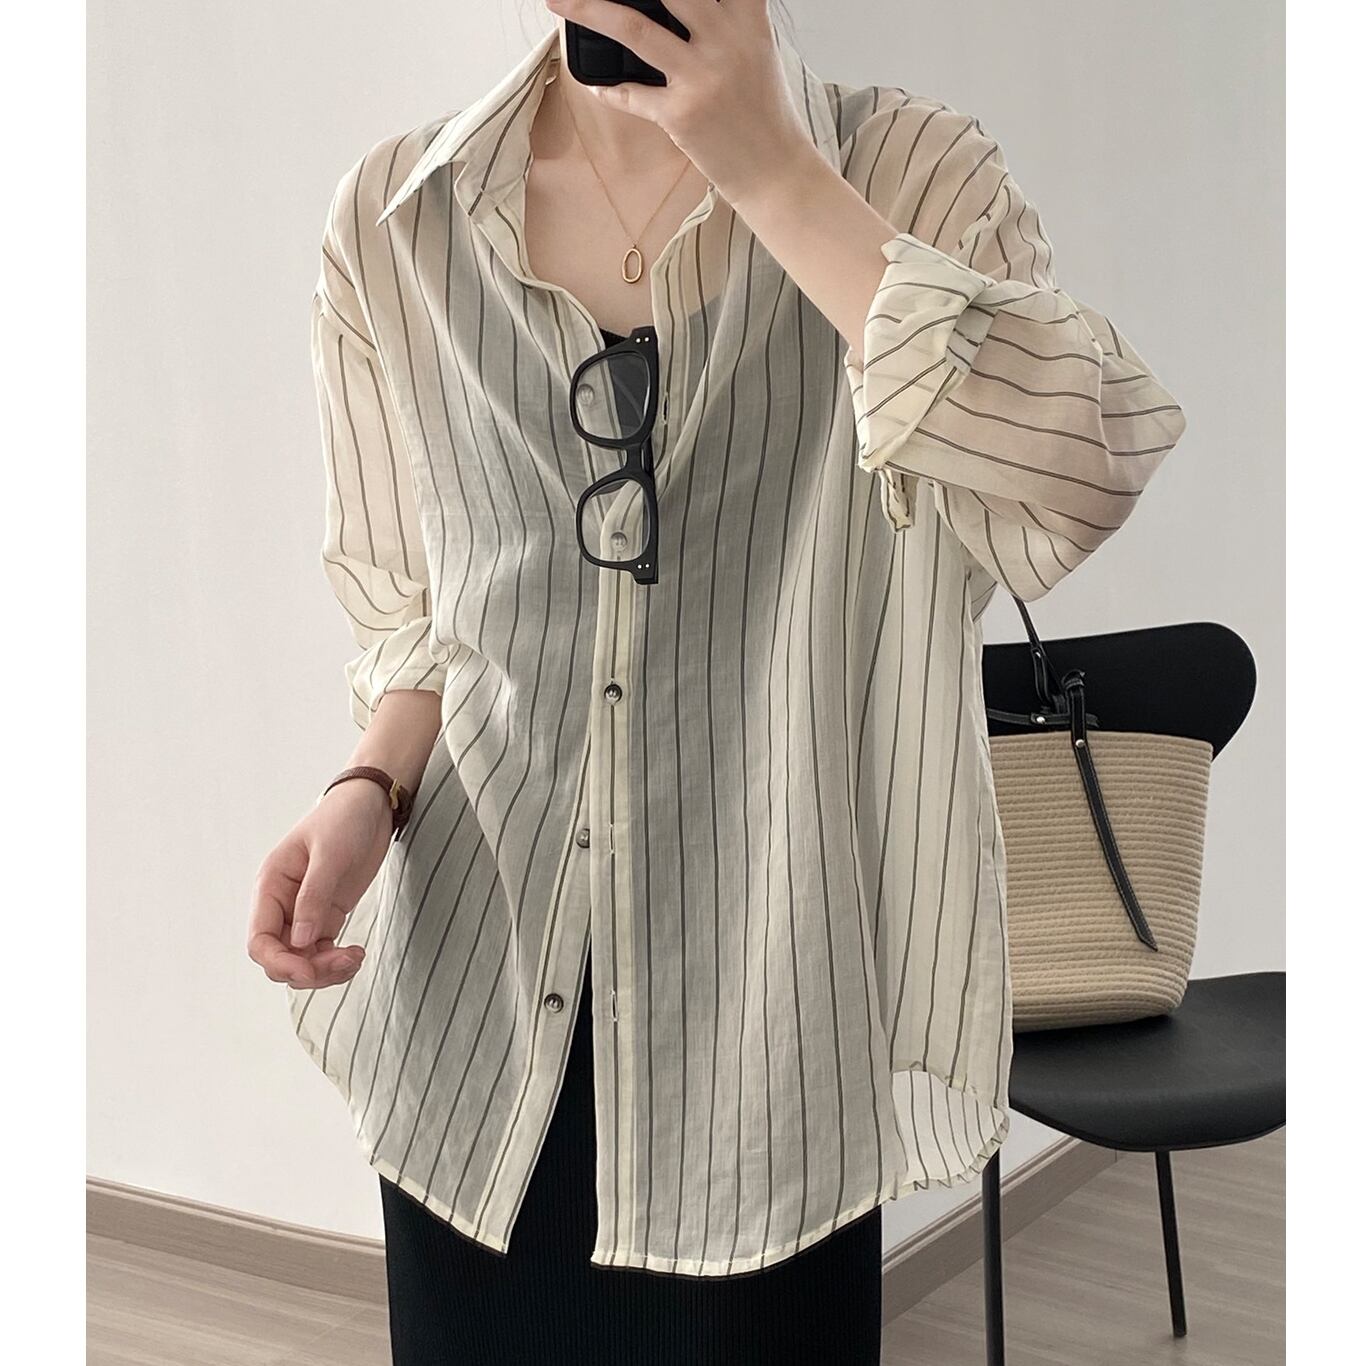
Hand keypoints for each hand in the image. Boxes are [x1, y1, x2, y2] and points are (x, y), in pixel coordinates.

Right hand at [247, 780, 393, 989]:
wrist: (370, 805)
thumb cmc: (344, 819)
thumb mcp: (329, 855)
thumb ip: (314, 898)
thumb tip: (299, 942)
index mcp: (270, 886)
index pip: (259, 940)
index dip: (279, 962)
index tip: (308, 970)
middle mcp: (282, 904)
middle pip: (280, 957)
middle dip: (308, 970)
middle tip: (343, 962)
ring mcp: (304, 912)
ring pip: (301, 959)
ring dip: (326, 970)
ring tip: (355, 958)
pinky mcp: (326, 915)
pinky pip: (321, 952)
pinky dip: (337, 961)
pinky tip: (356, 955)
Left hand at [545, 0, 817, 211]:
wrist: (775, 172)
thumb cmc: (765, 117)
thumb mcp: (758, 54)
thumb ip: (726, 24)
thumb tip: (679, 11)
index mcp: (748, 22)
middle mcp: (726, 42)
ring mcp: (701, 78)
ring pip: (633, 28)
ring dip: (589, 9)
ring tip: (560, 0)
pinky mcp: (681, 114)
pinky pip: (630, 93)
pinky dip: (609, 88)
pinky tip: (597, 83)